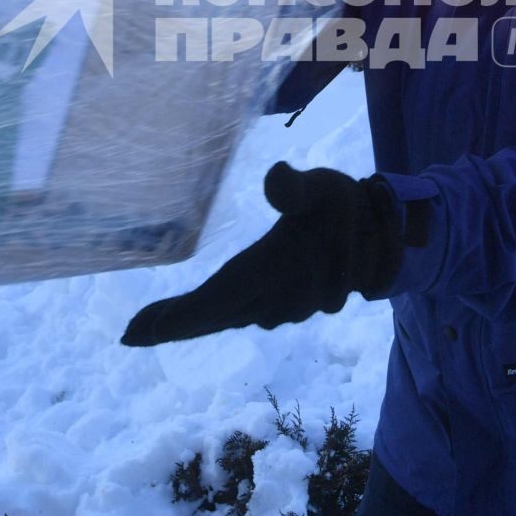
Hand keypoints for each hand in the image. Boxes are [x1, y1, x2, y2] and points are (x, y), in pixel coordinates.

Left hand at [120, 164, 405, 345]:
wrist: (386, 239)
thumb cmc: (346, 206)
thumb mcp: (323, 187)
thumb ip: (295, 188)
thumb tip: (277, 178)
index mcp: (275, 269)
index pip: (220, 297)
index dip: (184, 315)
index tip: (146, 330)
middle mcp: (275, 297)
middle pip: (213, 317)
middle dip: (171, 327)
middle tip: (129, 336)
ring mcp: (279, 306)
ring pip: (224, 318)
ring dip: (190, 323)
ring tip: (151, 327)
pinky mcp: (282, 303)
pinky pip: (237, 314)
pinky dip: (211, 316)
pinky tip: (194, 317)